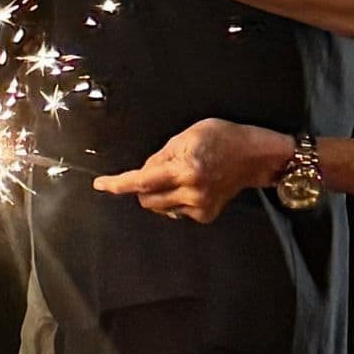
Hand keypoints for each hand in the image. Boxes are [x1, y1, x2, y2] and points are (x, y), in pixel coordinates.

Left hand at [92, 119, 291, 224]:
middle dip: (142, 187)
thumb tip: (140, 174)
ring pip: (160, 207)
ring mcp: (200, 206)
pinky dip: (175, 200)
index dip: (117, 184)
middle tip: (157, 170)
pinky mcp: (206, 215)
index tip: (100, 185)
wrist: (253, 156)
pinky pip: (176, 211)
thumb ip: (159, 157)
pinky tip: (191, 187)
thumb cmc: (220, 138)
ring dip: (160, 194)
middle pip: (147, 199)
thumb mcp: (185, 137)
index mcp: (185, 169)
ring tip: (180, 176)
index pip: (141, 181)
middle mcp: (192, 192)